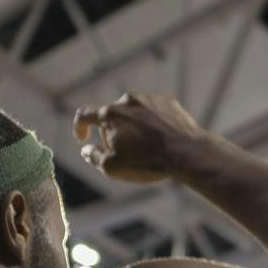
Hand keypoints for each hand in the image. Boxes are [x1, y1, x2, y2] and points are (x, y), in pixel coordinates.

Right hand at [73, 93, 210, 184]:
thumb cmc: (147, 162)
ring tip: (146, 149)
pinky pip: (153, 112)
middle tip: (123, 153)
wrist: (187, 153)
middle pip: (111, 116)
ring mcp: (149, 99)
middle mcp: (128, 101)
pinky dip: (151, 124)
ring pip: (133, 113)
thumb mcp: (112, 168)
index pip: (85, 114)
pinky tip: (160, 141)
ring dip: (133, 128)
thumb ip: (93, 157)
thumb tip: (87, 150)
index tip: (83, 139)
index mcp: (110, 114)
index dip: (79, 127)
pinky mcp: (168, 103)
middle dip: (111, 133)